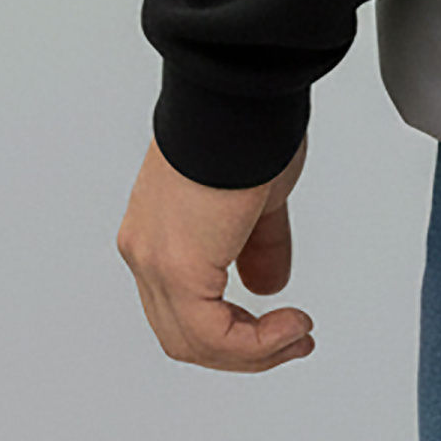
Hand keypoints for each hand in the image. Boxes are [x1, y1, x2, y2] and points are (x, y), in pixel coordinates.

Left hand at [116, 133, 315, 371]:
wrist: (239, 90)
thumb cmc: (247, 120)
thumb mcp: (258, 197)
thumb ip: (258, 245)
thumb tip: (267, 285)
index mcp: (158, 229)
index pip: (184, 305)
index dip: (235, 326)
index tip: (280, 325)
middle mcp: (146, 247)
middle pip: (185, 333)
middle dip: (246, 348)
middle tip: (291, 340)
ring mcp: (154, 257)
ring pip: (193, 340)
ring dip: (253, 351)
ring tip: (294, 336)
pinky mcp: (176, 265)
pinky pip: (210, 333)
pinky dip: (253, 342)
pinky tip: (286, 328)